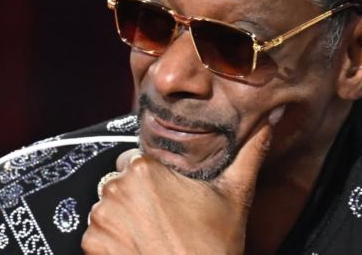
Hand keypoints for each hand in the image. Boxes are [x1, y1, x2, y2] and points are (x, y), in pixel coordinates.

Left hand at [81, 122, 271, 254]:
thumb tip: (269, 119)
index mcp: (146, 168)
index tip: (172, 191)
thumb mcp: (236, 195)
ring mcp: (101, 218)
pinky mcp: (92, 245)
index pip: (140, 156)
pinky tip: (142, 246)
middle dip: (141, 193)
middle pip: (124, 179)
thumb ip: (251, 151)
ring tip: (156, 232)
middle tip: (168, 215)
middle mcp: (116, 188)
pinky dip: (116, 237)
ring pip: (111, 204)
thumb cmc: (213, 247)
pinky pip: (100, 231)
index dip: (157, 174)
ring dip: (127, 214)